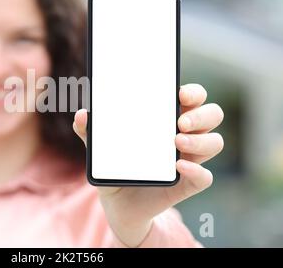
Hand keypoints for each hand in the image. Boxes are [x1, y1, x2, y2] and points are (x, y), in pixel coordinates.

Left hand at [73, 84, 223, 246]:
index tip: (179, 93)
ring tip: (177, 141)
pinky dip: (197, 170)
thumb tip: (82, 114)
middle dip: (202, 114)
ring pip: (215, 142)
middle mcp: (184, 135)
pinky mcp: (187, 184)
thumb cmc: (115, 168)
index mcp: (167, 120)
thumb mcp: (100, 151)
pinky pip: (205, 177)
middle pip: (212, 115)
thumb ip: (89, 133)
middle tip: (180, 121)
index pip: (192, 97)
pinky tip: (179, 166)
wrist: (119, 205)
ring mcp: (189, 159)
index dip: (193, 92)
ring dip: (201, 140)